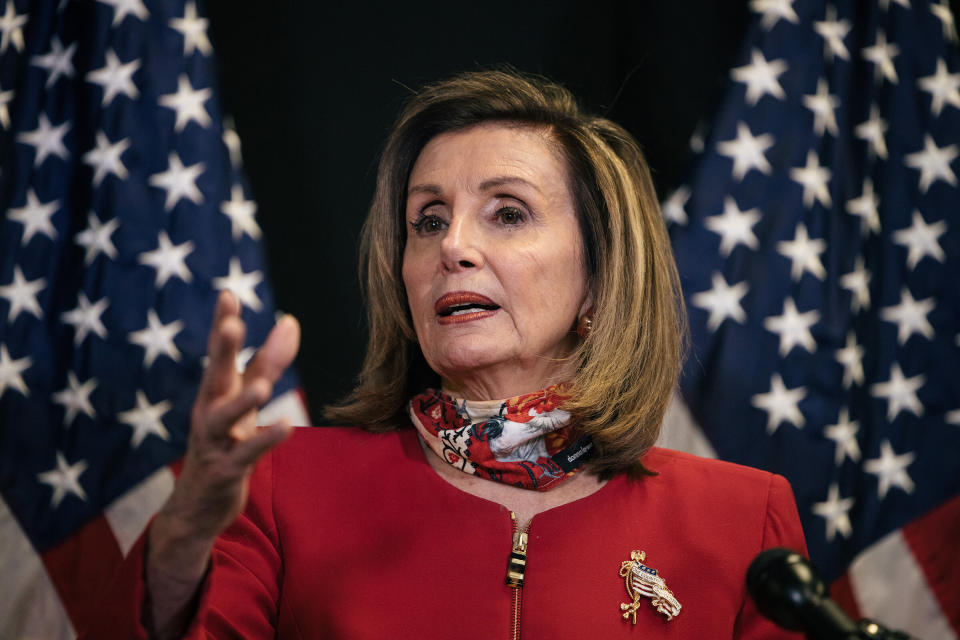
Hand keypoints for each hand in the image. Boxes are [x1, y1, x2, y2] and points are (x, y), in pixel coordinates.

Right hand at [160, 290, 299, 540]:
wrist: (198, 507)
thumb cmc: (224, 443)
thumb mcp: (245, 401)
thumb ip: (268, 362)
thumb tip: (290, 321)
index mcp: (215, 392)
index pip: (219, 353)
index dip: (222, 324)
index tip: (227, 294)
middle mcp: (209, 412)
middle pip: (214, 376)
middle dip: (222, 350)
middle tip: (232, 324)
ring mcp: (214, 442)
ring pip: (223, 418)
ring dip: (242, 401)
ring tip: (264, 387)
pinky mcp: (225, 470)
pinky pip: (245, 454)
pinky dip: (265, 441)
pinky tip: (287, 427)